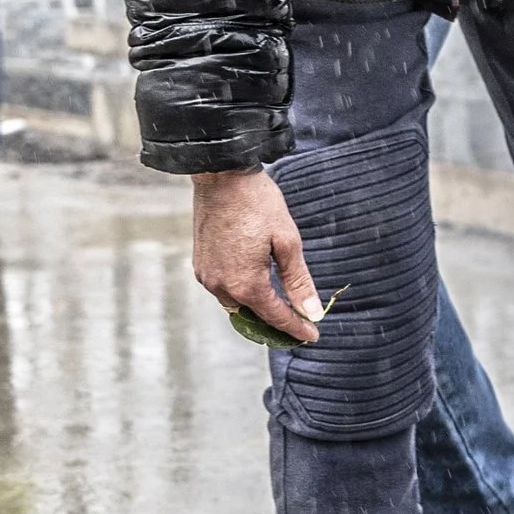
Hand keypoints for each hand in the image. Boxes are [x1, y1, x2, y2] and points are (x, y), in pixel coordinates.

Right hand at [192, 168, 323, 343]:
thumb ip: (298, 282)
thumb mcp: (287, 242)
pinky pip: (222, 290)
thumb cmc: (259, 205)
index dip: (296, 328)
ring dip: (257, 309)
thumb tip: (312, 312)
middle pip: (253, 316)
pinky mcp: (200, 265)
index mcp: (245, 284)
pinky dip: (241, 294)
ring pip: (235, 305)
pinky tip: (256, 287)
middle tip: (300, 325)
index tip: (313, 336)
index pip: (275, 317)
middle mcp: (221, 286)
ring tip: (281, 309)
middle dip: (276, 323)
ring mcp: (206, 276)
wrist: (222, 177)